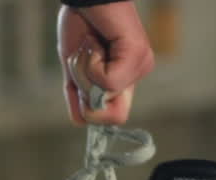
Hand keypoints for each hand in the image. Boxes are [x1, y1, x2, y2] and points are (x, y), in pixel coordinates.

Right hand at [57, 2, 154, 126]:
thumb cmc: (81, 21)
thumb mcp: (75, 65)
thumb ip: (78, 94)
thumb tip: (80, 121)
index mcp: (124, 78)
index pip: (115, 118)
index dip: (92, 111)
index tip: (82, 81)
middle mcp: (136, 74)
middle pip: (115, 117)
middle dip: (89, 93)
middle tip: (87, 63)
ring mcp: (140, 65)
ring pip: (107, 96)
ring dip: (86, 72)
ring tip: (90, 45)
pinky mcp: (138, 55)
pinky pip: (109, 80)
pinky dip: (92, 63)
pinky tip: (95, 42)